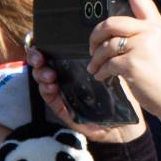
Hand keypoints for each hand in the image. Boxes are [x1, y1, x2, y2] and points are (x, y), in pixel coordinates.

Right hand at [27, 44, 146, 144]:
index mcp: (76, 65)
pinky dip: (46, 90)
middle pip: (43, 62)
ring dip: (41, 74)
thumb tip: (95, 38)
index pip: (55, 50)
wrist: (124, 123)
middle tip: (40, 58)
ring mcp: (62, 91)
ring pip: (42, 78)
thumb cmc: (119, 95)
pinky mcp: (61, 107)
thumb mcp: (111, 70)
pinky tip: (51, 86)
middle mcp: (66, 76)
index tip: (40, 41)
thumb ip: (100, 55)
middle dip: (36, 57)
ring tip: (49, 75)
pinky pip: (48, 97)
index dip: (44, 44)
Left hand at [84, 0, 160, 136]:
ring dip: (96, 59)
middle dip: (95, 35)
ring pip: (106, 45)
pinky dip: (101, 72)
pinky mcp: (133, 63)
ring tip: (96, 69)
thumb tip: (113, 37)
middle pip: (111, 23)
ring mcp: (142, 46)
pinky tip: (103, 77)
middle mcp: (151, 31)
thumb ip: (142, 38)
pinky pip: (107, 63)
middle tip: (91, 47)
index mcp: (158, 25)